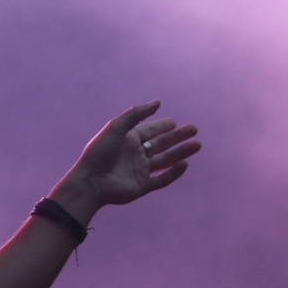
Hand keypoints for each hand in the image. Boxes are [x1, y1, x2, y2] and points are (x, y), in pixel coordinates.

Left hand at [54, 100, 200, 214]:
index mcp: (128, 140)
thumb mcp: (116, 127)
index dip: (162, 126)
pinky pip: (162, 179)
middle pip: (161, 144)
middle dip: (178, 137)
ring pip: (165, 160)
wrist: (90, 182)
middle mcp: (135, 154)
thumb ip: (136, 114)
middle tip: (194, 130)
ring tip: (197, 144)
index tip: (175, 122)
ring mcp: (140, 170)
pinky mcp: (142, 186)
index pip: (150, 131)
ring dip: (181, 152)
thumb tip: (158, 102)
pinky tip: (184, 164)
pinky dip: (174, 173)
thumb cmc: (99, 153)